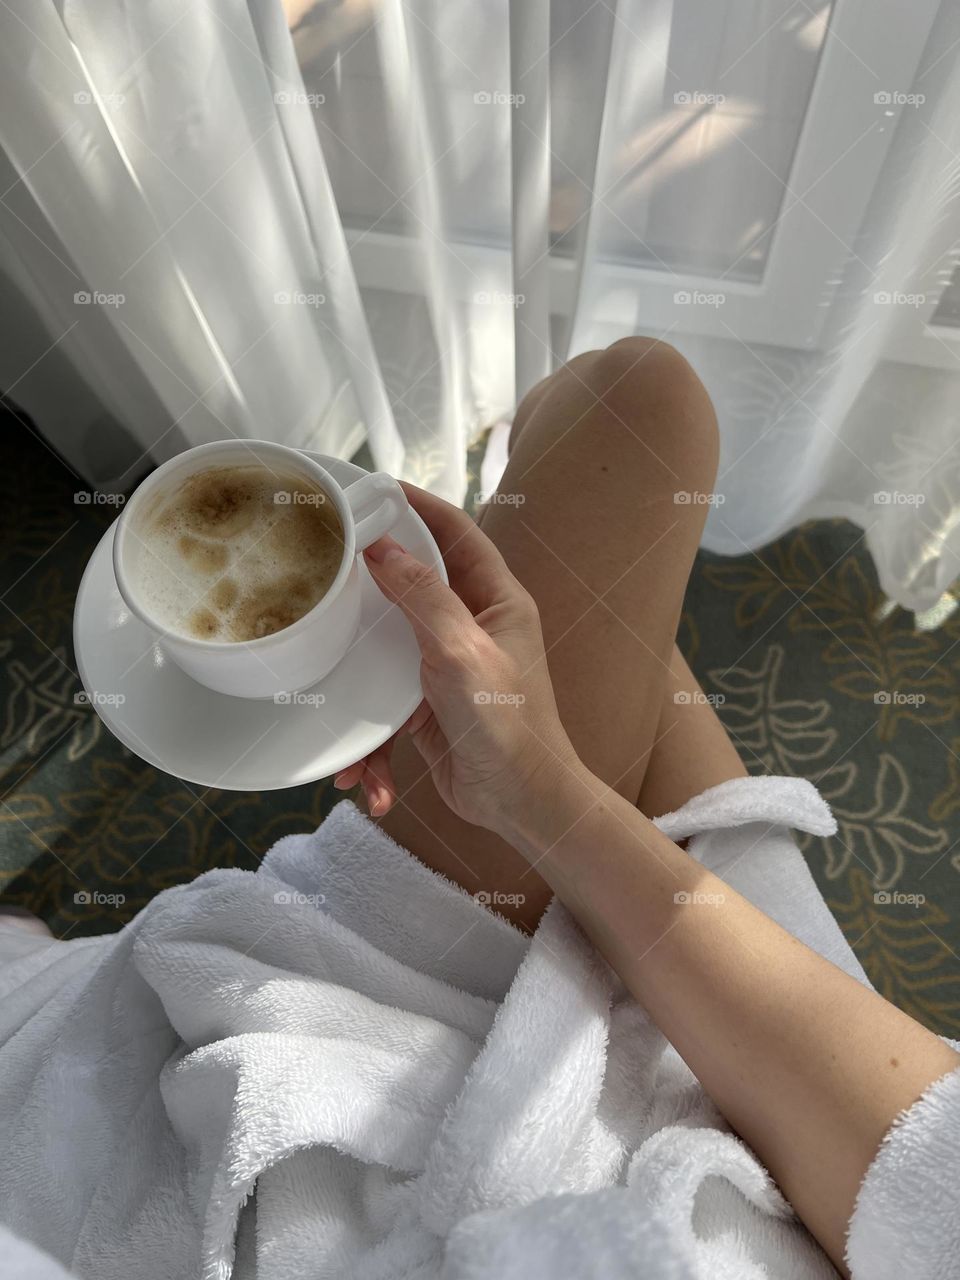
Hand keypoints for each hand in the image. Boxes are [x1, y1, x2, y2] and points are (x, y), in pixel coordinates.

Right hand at [332, 482, 583, 840]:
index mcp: (497, 601)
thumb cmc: (511, 727)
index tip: (378, 487)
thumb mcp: (463, 653)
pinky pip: (385, 709)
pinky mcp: (427, 707)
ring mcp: (447, 667)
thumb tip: (383, 550)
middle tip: (328, 568)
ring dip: (361, 683)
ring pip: (388, 652)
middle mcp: (472, 627)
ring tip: (334, 696)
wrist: (525, 805)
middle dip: (371, 584)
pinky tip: (367, 781)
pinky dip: (372, 746)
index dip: (420, 505)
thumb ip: (424, 597)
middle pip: (413, 585)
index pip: (457, 533)